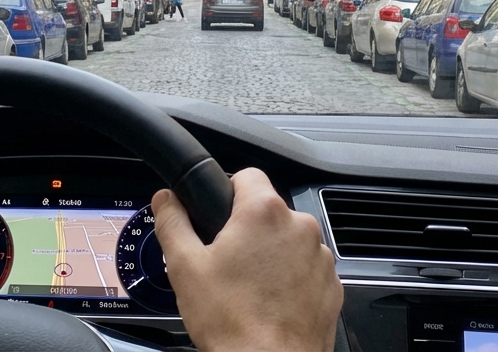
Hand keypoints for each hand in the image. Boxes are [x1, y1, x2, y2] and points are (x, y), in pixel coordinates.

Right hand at [153, 168, 341, 351]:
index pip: (248, 175)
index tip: (218, 211)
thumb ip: (173, 222)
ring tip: (248, 286)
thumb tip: (166, 200)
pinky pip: (307, 268)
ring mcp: (320, 257)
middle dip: (247, 229)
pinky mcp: (331, 285)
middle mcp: (300, 228)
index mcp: (264, 213)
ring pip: (289, 240)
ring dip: (271, 254)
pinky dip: (291, 278)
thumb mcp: (185, 267)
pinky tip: (270, 300)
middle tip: (226, 260)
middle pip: (269, 211)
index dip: (228, 190)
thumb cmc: (232, 322)